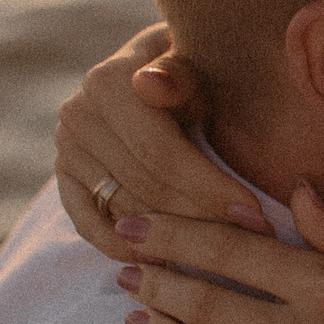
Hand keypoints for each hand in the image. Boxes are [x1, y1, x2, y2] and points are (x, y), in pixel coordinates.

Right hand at [56, 24, 268, 261]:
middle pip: (146, 189)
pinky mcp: (65, 178)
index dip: (212, 190)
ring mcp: (66, 150)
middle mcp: (77, 115)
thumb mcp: (201, 59)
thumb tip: (152, 84)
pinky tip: (172, 263)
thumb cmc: (199, 63)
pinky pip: (93, 227)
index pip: (163, 155)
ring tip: (225, 258)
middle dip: (204, 220)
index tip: (258, 218)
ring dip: (175, 241)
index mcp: (108, 82)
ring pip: (125, 213)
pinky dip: (130, 249)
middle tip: (255, 244)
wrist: (165, 65)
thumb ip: (181, 73)